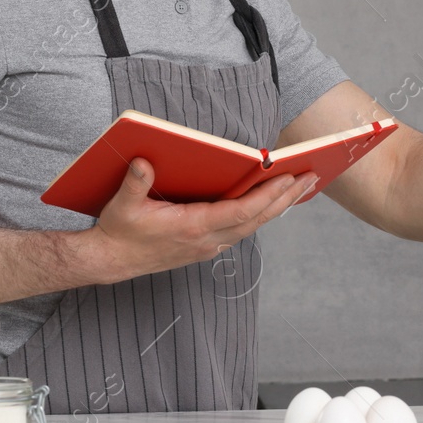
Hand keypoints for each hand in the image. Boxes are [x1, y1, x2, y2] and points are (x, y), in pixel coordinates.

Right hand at [81, 158, 318, 282]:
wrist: (111, 261)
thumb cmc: (119, 232)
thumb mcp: (122, 206)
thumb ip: (135, 184)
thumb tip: (143, 162)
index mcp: (192, 228)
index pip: (241, 212)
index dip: (267, 196)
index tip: (289, 178)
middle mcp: (207, 240)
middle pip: (257, 220)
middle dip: (286, 198)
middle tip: (311, 178)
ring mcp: (208, 246)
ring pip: (253, 226)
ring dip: (278, 206)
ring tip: (300, 186)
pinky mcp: (206, 246)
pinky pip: (242, 229)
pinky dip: (261, 214)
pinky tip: (271, 202)